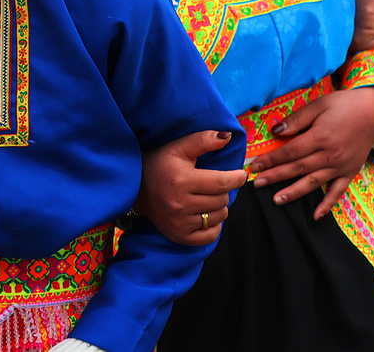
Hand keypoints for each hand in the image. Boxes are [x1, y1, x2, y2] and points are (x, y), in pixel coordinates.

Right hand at [133, 129, 245, 244]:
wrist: (134, 188)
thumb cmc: (158, 164)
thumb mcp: (177, 148)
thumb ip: (202, 140)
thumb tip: (227, 136)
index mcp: (182, 180)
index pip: (222, 183)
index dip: (236, 178)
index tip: (239, 174)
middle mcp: (180, 204)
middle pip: (222, 200)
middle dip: (222, 190)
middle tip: (211, 184)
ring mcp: (180, 222)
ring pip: (219, 216)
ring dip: (218, 206)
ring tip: (205, 197)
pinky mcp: (179, 235)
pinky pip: (210, 236)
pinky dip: (213, 226)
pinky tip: (204, 214)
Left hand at [245, 88, 373, 217]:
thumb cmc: (343, 106)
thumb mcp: (317, 105)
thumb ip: (296, 120)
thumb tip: (275, 131)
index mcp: (320, 137)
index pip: (290, 152)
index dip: (271, 160)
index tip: (255, 166)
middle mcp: (330, 155)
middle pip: (297, 169)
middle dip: (275, 177)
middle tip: (256, 184)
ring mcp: (341, 167)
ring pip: (313, 182)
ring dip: (294, 192)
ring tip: (276, 200)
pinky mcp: (350, 173)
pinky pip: (337, 192)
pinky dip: (327, 205)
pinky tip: (315, 216)